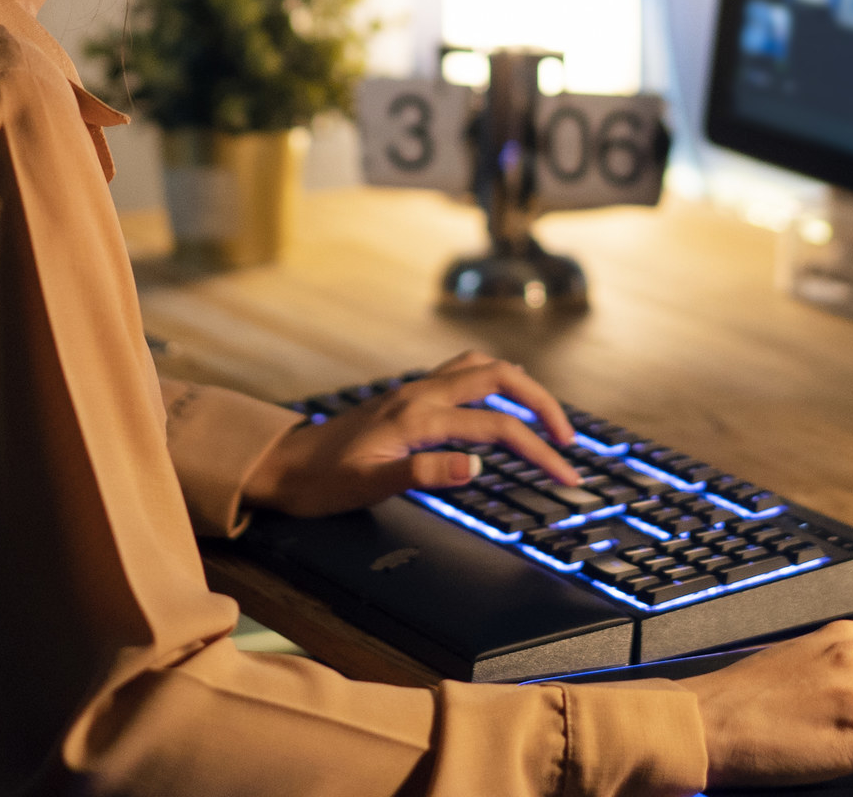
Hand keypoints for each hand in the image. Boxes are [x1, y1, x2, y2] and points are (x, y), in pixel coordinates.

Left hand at [240, 350, 580, 517]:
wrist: (284, 465)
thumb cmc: (322, 482)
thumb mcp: (369, 487)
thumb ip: (424, 472)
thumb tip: (478, 465)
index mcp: (418, 417)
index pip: (496, 428)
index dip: (537, 450)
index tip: (565, 476)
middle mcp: (421, 393)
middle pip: (501, 377)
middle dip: (543, 405)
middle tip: (567, 441)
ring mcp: (416, 388)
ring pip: (484, 366)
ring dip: (522, 386)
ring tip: (546, 418)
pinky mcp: (411, 394)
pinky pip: (464, 371)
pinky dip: (496, 381)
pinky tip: (502, 402)